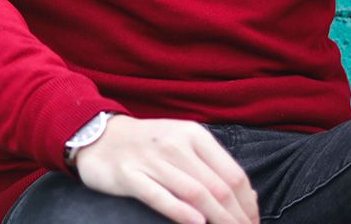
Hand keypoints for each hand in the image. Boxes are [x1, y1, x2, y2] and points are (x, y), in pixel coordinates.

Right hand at [74, 115, 259, 223]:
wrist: (97, 136)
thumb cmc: (147, 146)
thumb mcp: (183, 144)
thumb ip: (213, 166)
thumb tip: (249, 197)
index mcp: (194, 135)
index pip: (234, 174)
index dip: (249, 204)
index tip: (252, 223)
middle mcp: (175, 144)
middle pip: (219, 187)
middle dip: (237, 218)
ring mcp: (151, 160)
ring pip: (195, 193)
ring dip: (218, 219)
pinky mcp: (128, 175)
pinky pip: (159, 196)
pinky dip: (181, 212)